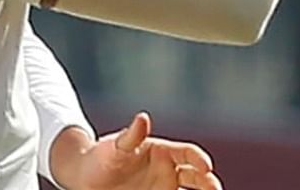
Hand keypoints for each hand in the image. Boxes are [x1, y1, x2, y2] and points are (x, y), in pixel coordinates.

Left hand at [65, 112, 220, 189]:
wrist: (85, 176)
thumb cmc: (101, 156)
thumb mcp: (115, 146)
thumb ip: (131, 135)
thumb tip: (144, 117)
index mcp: (161, 150)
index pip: (188, 153)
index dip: (199, 158)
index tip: (206, 167)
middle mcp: (167, 169)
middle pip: (197, 176)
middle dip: (209, 182)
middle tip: (214, 189)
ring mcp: (163, 185)